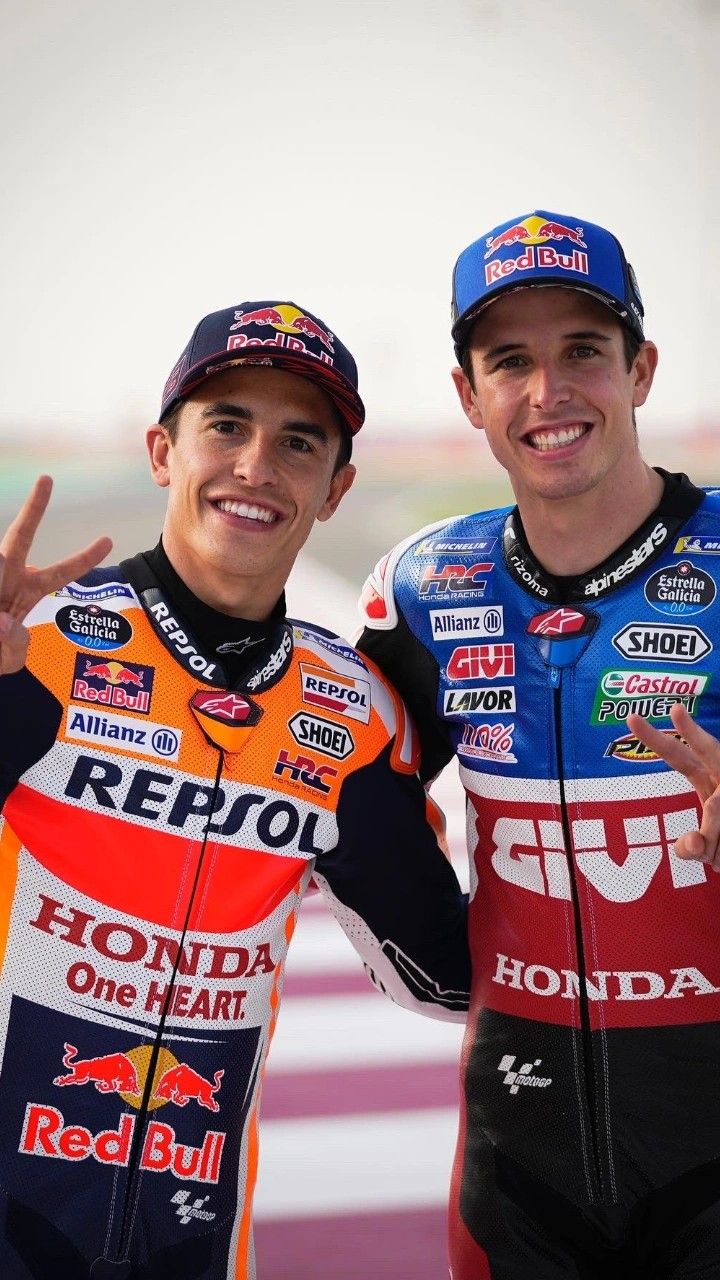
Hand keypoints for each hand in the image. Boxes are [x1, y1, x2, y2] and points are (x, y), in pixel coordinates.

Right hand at [0, 475, 112, 674]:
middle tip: (47, 478)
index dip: (84, 559)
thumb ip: (12, 647)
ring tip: (3, 618)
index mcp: (27, 590)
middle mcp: (6, 575)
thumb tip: (3, 621)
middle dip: (33, 510)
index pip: (60, 573)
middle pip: (19, 537)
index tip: (109, 540)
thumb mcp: (9, 658)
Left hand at [627, 703, 719, 870]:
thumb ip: (693, 848)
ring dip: (714, 835)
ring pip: (718, 804)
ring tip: (714, 854)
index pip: (679, 756)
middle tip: (675, 709)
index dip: (656, 740)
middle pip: (709, 750)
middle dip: (692, 732)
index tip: (632, 718)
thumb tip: (692, 844)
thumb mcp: (708, 849)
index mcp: (708, 778)